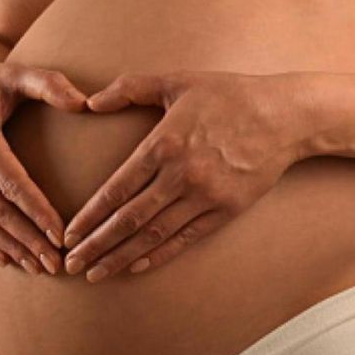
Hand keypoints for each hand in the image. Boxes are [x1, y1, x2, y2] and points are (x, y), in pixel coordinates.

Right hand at [0, 60, 87, 274]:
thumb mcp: (15, 73)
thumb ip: (50, 84)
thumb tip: (85, 103)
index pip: (12, 183)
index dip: (37, 211)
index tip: (61, 234)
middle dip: (28, 240)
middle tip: (57, 264)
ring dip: (10, 247)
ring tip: (39, 267)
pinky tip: (8, 259)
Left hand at [61, 70, 314, 281]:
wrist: (286, 116)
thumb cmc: (227, 94)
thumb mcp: (176, 80)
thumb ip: (129, 88)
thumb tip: (90, 102)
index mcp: (163, 144)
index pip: (116, 189)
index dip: (89, 216)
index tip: (69, 233)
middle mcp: (181, 175)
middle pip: (129, 219)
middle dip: (96, 245)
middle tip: (70, 264)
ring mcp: (205, 196)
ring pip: (154, 235)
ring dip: (121, 257)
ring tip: (95, 274)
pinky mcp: (226, 210)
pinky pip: (186, 239)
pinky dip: (159, 255)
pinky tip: (135, 267)